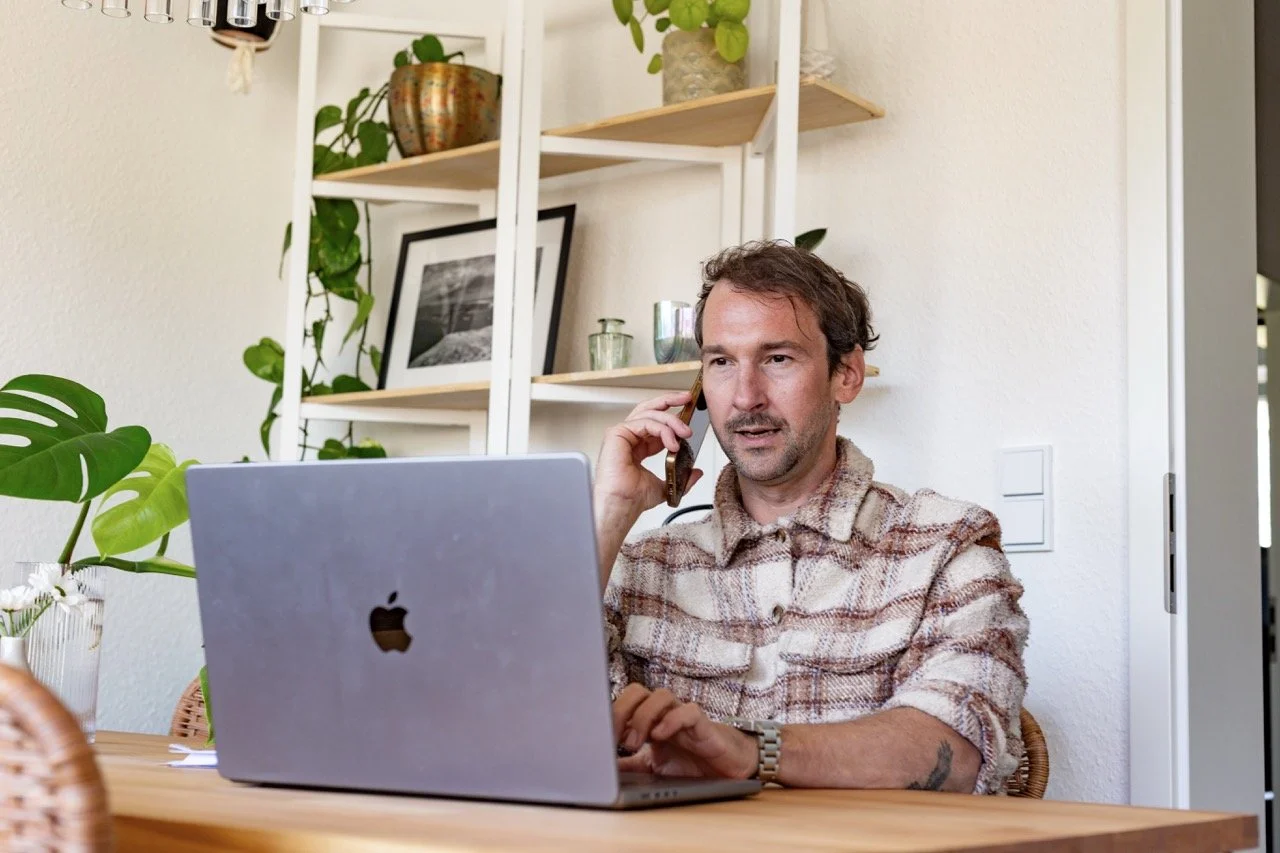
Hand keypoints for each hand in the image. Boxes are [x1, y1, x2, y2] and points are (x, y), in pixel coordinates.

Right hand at [593, 393, 703, 516]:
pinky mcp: (617, 433)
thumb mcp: (666, 485)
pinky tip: (672, 443)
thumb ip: (682, 477)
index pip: (656, 422)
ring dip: (672, 421)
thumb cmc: (634, 499)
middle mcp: (629, 437)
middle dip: (670, 400)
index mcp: (638, 446)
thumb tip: (696, 472)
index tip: (688, 410)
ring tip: (685, 434)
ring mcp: (622, 434)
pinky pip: (644, 423)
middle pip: (649, 409)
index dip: (672, 414)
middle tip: (687, 399)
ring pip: (650, 414)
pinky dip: (662, 430)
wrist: (623, 505)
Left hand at [612, 684, 756, 779]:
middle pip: (637, 691)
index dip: (609, 713)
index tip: (596, 734)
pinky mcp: (702, 725)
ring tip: (634, 743)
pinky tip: (660, 735)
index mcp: (648, 720)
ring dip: (642, 717)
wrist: (726, 770)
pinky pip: (688, 711)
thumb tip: (600, 771)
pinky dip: (672, 720)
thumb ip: (629, 767)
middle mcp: (663, 713)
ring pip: (660, 696)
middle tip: (613, 737)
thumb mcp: (651, 769)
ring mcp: (682, 716)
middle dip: (621, 710)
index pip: (624, 702)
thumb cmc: (690, 763)